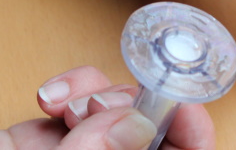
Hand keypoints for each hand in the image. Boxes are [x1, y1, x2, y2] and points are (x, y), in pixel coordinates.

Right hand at [0, 66, 213, 149]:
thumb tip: (139, 126)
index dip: (193, 140)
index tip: (182, 108)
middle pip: (153, 139)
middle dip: (139, 110)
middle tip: (104, 105)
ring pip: (119, 116)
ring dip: (102, 96)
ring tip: (69, 105)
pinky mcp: (42, 143)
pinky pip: (79, 107)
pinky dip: (72, 91)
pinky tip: (50, 98)